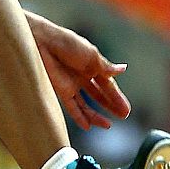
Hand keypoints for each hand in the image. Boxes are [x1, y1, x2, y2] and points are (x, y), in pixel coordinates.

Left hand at [26, 11, 130, 130]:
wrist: (44, 42)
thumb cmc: (68, 44)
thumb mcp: (92, 55)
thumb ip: (106, 67)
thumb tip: (123, 69)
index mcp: (92, 65)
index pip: (107, 84)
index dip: (117, 97)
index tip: (126, 110)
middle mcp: (82, 76)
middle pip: (98, 95)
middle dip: (110, 105)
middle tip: (123, 116)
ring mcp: (71, 84)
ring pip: (85, 104)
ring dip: (96, 115)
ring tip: (108, 125)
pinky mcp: (60, 90)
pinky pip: (71, 107)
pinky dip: (79, 117)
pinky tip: (87, 126)